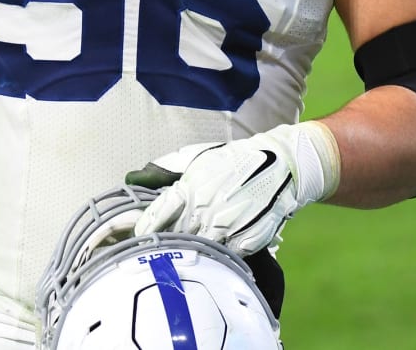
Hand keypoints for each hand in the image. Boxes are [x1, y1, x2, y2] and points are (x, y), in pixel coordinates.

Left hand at [127, 122, 340, 255]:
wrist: (280, 166)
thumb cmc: (233, 161)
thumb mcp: (198, 158)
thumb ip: (167, 170)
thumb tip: (134, 178)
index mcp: (190, 186)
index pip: (158, 213)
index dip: (146, 228)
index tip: (138, 238)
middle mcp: (205, 207)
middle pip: (175, 235)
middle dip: (167, 242)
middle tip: (159, 249)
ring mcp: (226, 226)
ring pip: (198, 248)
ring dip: (191, 251)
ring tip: (184, 256)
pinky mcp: (245, 240)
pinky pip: (224, 256)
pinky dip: (218, 257)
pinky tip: (214, 255)